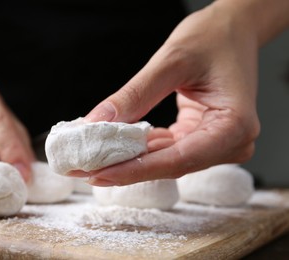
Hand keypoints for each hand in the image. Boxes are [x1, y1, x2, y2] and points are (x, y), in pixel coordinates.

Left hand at [77, 3, 260, 185]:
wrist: (232, 30)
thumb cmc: (214, 38)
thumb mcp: (171, 61)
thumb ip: (135, 95)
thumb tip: (97, 122)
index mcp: (234, 125)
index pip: (178, 159)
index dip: (134, 170)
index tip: (98, 173)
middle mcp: (230, 141)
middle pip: (169, 165)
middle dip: (125, 168)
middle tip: (84, 169)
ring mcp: (216, 142)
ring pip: (164, 161)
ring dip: (128, 160)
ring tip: (92, 160)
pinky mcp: (200, 138)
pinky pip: (166, 150)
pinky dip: (139, 148)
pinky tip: (113, 147)